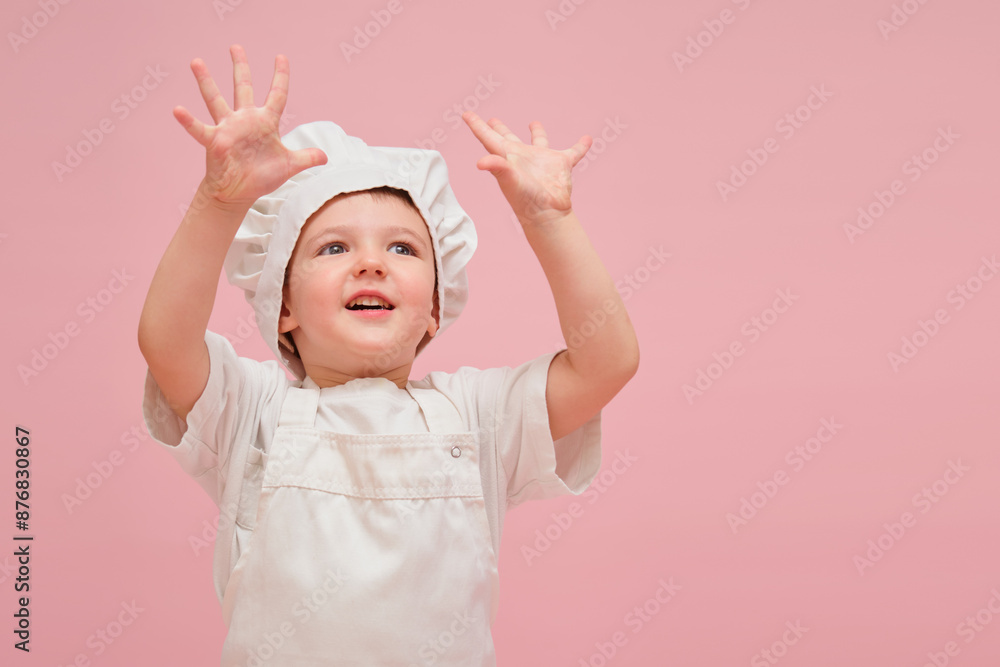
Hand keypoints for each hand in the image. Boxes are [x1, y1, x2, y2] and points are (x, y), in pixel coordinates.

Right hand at [173, 44, 326, 208]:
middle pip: (243, 87)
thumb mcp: (289, 166)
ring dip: (206, 81)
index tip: (281, 57)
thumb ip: (307, 158)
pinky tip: (177, 109)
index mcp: (265, 122)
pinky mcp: (214, 142)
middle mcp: (245, 120)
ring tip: (196, 61)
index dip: (281, 77)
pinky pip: (199, 129)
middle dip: (240, 67)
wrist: (239, 192)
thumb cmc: (261, 177)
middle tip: (235, 46)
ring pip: (216, 99)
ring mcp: (228, 129)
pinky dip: (188, 121)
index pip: (277, 95)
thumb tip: (326, 156)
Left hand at [462, 111, 590, 225]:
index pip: (488, 137)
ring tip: (534, 122)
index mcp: (507, 157)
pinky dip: (581, 146)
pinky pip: (573, 152)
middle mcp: (523, 157)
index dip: (476, 125)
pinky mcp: (561, 165)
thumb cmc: (526, 199)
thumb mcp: (509, 180)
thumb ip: (496, 167)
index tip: (466, 114)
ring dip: (537, 132)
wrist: (548, 213)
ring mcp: (542, 160)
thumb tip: (480, 162)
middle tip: (492, 119)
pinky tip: (587, 139)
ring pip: (539, 141)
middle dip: (499, 128)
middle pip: (508, 138)